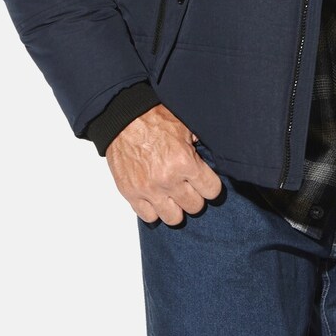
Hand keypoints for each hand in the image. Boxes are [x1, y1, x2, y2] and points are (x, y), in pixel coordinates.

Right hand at [105, 103, 222, 225]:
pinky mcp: (131, 193)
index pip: (212, 191)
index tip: (206, 182)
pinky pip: (149, 217)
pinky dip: (154, 210)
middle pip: (195, 207)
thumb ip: (200, 145)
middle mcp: (168, 180)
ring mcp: (148, 190)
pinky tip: (156, 198)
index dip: (211, 186)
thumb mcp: (185, 126)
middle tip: (189, 186)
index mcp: (185, 162)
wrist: (122, 117)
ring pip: (173, 218)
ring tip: (173, 195)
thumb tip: (212, 155)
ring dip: (176, 207)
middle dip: (195, 196)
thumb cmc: (154, 118)